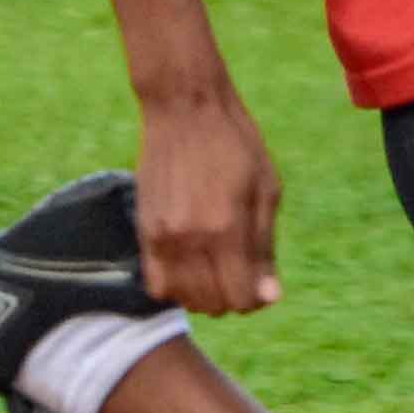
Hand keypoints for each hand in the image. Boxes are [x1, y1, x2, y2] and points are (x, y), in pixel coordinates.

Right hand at [134, 83, 278, 314]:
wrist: (183, 107)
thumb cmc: (235, 143)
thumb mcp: (266, 190)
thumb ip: (265, 248)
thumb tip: (268, 297)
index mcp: (228, 229)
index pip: (240, 300)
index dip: (255, 298)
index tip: (259, 279)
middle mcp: (192, 239)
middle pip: (213, 305)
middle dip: (232, 297)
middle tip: (239, 269)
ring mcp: (164, 236)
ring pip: (184, 299)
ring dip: (203, 294)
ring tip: (213, 267)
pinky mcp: (145, 229)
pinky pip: (156, 284)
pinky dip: (175, 286)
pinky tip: (189, 263)